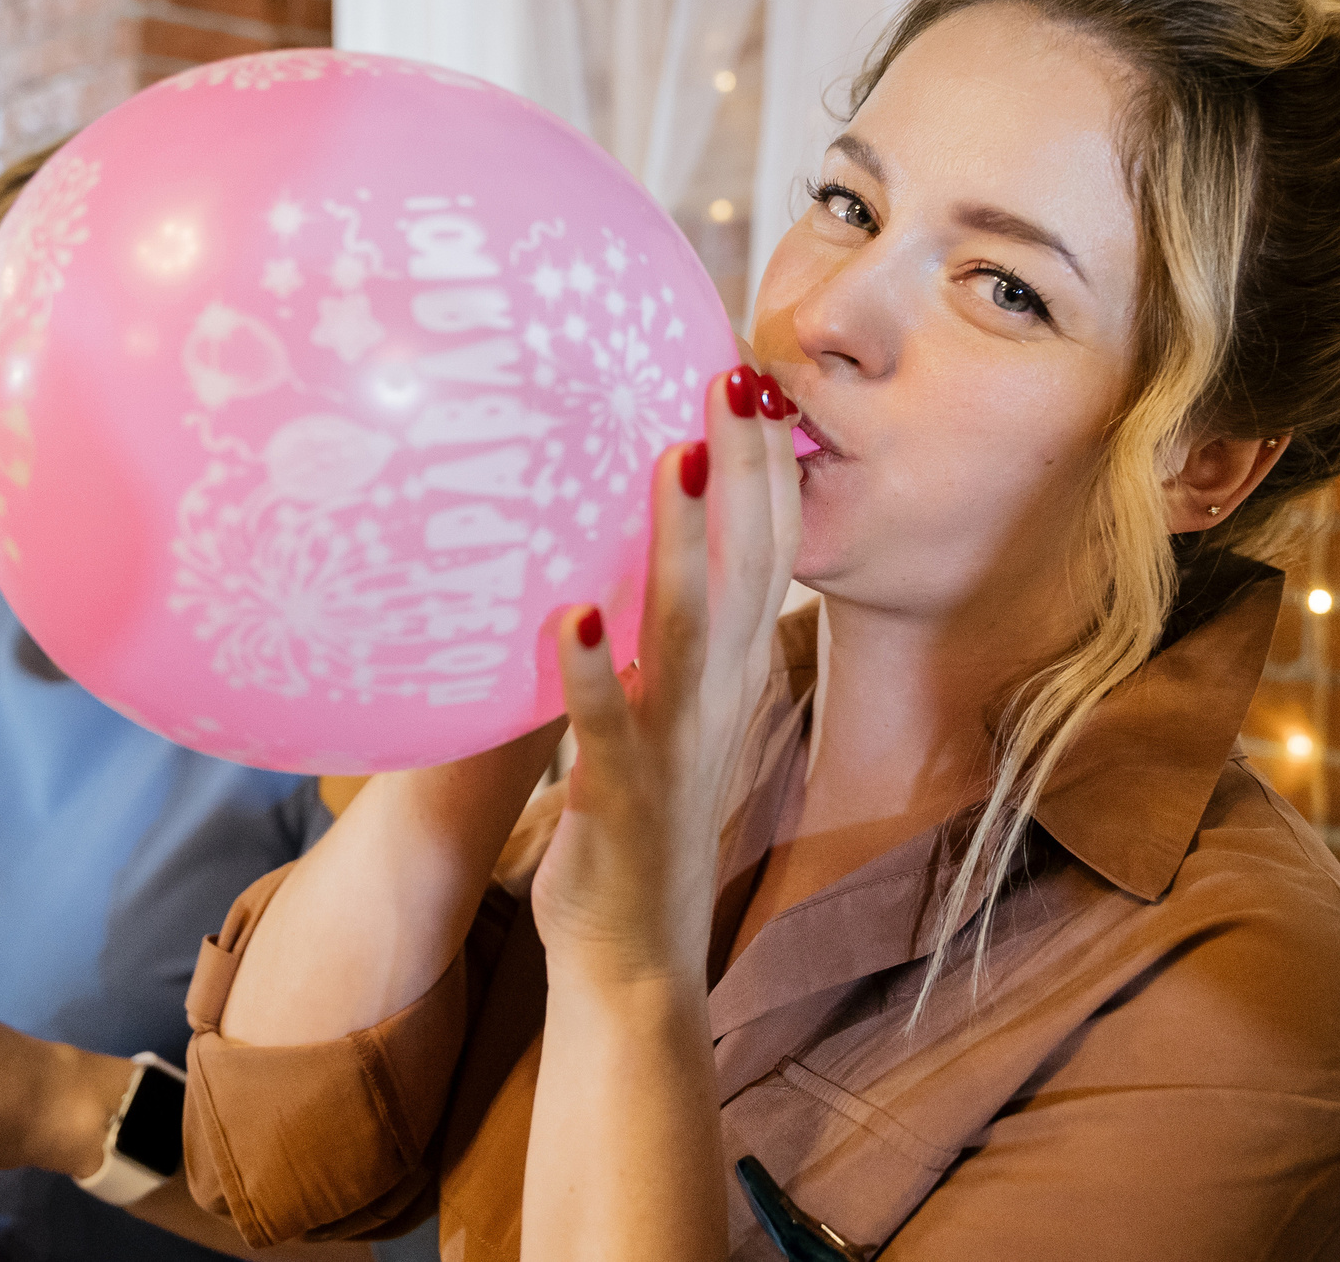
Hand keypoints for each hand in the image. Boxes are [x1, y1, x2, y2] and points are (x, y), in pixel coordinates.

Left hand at [530, 366, 799, 991]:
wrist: (636, 963)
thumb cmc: (640, 817)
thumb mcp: (672, 711)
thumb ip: (673, 631)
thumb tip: (649, 541)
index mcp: (731, 677)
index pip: (770, 553)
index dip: (770, 466)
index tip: (758, 376)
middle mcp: (716, 703)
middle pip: (746, 570)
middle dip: (745, 473)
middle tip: (734, 377)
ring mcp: (671, 750)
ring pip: (684, 634)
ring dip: (681, 547)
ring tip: (673, 463)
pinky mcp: (618, 800)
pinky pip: (602, 728)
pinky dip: (590, 673)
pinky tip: (568, 615)